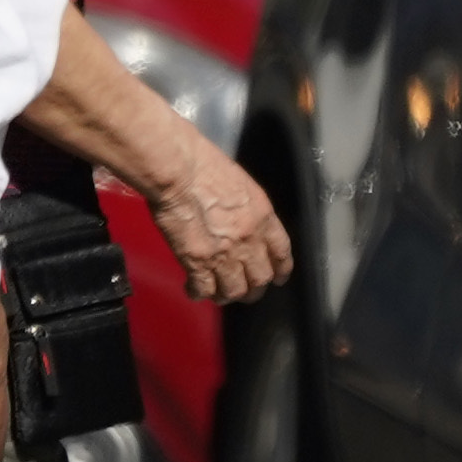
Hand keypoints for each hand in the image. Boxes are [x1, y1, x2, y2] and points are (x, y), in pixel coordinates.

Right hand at [142, 147, 290, 304]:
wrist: (179, 172)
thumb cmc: (203, 165)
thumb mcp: (239, 184)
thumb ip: (243, 208)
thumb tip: (235, 219)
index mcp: (263, 218)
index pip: (281, 253)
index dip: (280, 269)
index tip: (277, 277)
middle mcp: (249, 240)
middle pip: (260, 278)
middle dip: (254, 289)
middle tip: (245, 292)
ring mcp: (224, 253)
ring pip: (234, 289)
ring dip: (227, 295)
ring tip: (217, 295)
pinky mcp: (197, 262)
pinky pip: (204, 289)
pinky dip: (199, 293)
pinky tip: (192, 290)